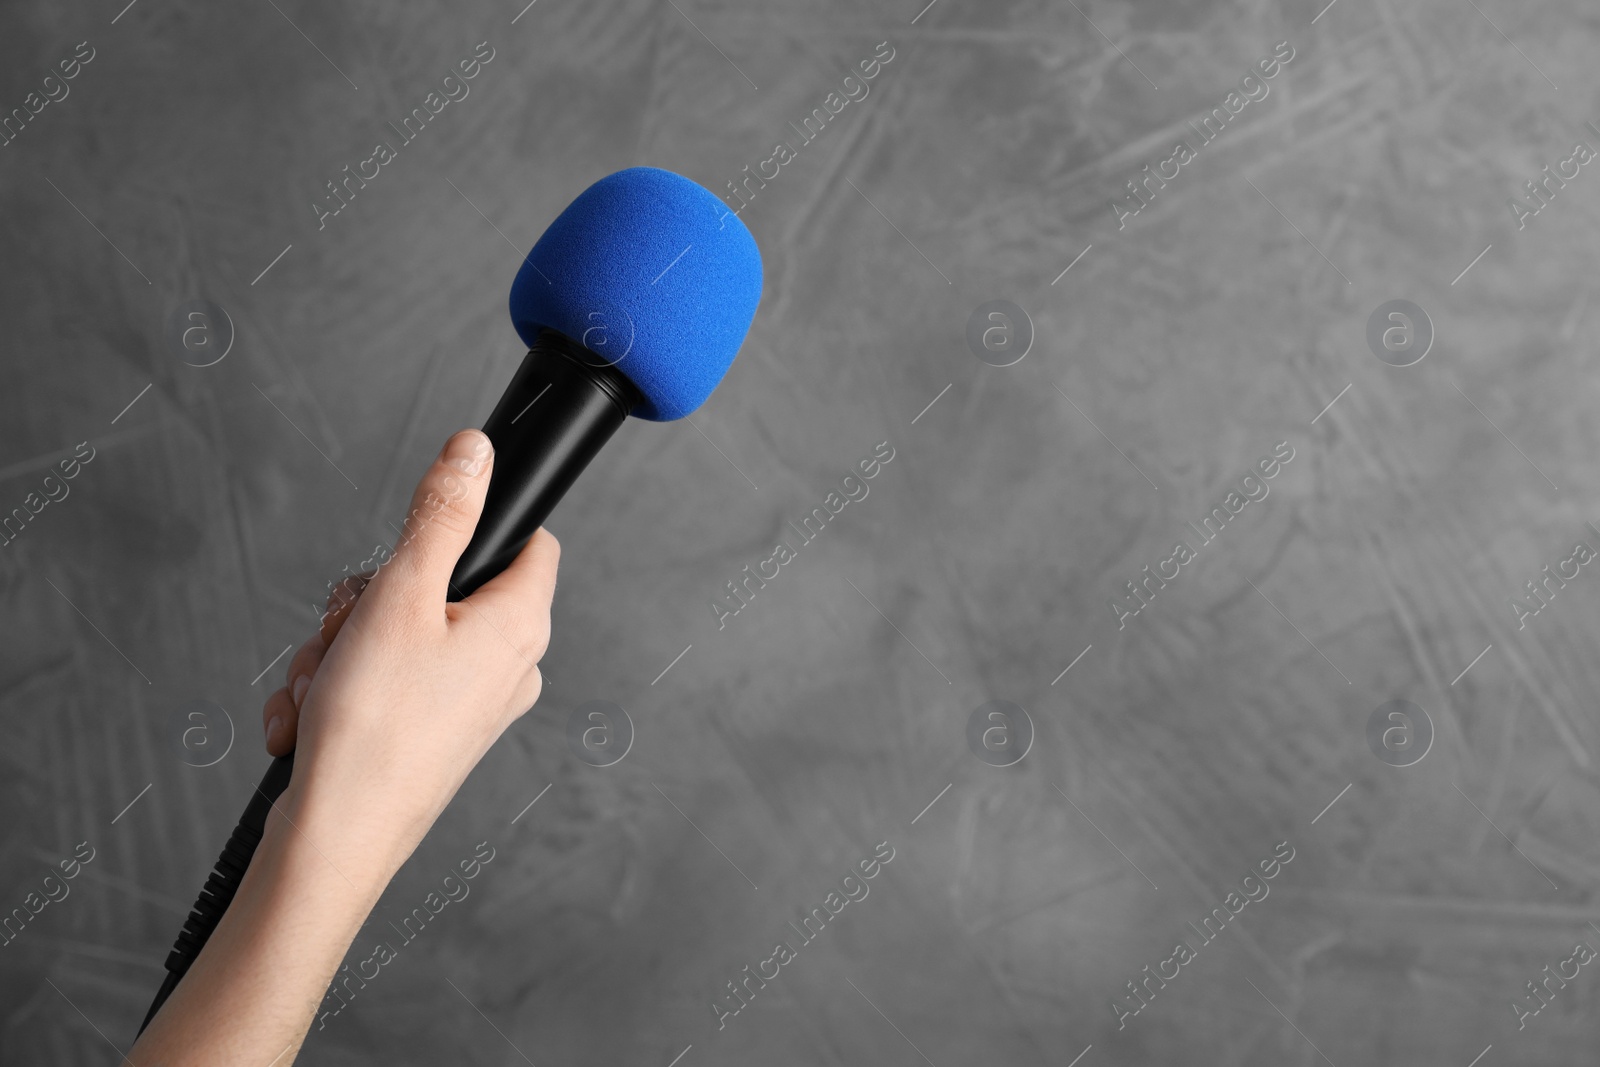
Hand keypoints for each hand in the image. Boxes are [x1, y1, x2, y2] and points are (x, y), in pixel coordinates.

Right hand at [263, 428, 557, 878]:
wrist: (335, 845)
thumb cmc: (373, 733)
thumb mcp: (399, 597)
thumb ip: (439, 516)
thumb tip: (475, 451)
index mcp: (520, 625)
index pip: (528, 538)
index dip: (472, 524)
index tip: (418, 537)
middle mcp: (511, 664)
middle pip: (445, 583)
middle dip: (371, 599)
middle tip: (343, 630)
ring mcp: (474, 702)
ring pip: (401, 632)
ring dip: (342, 648)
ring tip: (320, 686)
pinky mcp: (436, 733)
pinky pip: (386, 680)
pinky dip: (339, 689)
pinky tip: (310, 718)